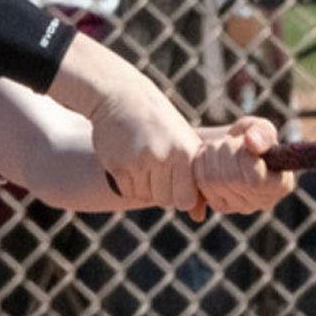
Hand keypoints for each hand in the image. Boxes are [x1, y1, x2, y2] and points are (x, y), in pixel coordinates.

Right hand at [90, 80, 205, 215]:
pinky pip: (126, 190)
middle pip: (165, 200)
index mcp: (185, 152)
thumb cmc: (160, 123)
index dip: (181, 194)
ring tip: (143, 157)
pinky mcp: (117, 166)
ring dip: (144, 184)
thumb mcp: (183, 142)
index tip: (177, 179)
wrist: (122, 97)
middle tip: (158, 166)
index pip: (186, 200)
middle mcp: (162, 158)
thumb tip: (199, 218)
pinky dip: (128, 181)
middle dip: (162, 190)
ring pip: (144, 196)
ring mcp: (138, 162)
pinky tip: (130, 157)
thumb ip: (193, 179)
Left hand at [193, 116, 294, 214]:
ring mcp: (242, 206)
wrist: (222, 147)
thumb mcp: (257, 127)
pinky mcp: (222, 206)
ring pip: (216, 181)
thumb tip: (252, 143)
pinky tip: (209, 160)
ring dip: (212, 156)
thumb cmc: (246, 137)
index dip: (244, 158)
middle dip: (225, 151)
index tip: (243, 142)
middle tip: (226, 142)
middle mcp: (265, 201)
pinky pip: (204, 184)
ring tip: (217, 148)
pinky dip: (202, 165)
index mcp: (282, 184)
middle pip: (233, 179)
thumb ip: (261, 132)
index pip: (257, 181)